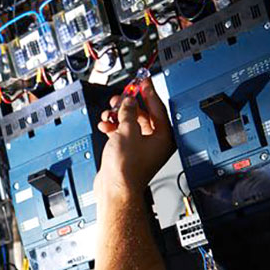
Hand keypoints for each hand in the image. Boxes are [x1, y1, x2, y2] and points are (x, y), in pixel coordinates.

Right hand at [94, 76, 175, 199]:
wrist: (114, 189)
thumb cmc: (126, 168)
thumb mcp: (127, 131)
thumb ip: (128, 112)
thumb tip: (128, 101)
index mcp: (164, 137)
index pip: (158, 108)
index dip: (149, 92)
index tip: (143, 80)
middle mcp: (155, 143)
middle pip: (143, 115)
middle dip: (129, 105)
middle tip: (120, 97)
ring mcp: (142, 148)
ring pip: (131, 123)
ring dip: (118, 116)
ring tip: (109, 113)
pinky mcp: (129, 153)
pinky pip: (123, 133)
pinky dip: (114, 127)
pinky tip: (105, 125)